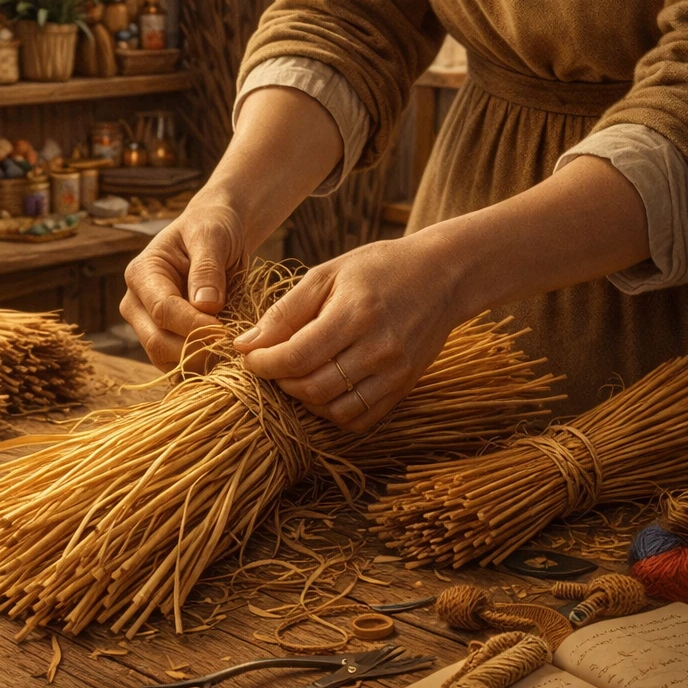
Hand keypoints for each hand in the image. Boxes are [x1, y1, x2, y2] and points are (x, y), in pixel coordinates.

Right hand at [121, 199, 247, 370]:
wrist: (218, 236)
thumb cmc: (213, 229)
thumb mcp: (212, 236)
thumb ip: (207, 268)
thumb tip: (206, 304)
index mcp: (142, 274)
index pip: (162, 311)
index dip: (194, 325)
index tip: (226, 331)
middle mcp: (137, 303)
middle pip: (157, 342)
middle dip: (197, 348)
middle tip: (233, 345)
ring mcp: (148, 325)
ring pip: (165, 360)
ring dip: (200, 362)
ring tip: (231, 350)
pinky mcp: (164, 341)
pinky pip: (178, 366)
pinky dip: (202, 367)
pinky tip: (225, 358)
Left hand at [233, 229, 464, 430]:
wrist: (442, 276)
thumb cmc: (378, 268)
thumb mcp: (326, 275)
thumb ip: (285, 312)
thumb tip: (246, 344)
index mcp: (355, 314)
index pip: (297, 356)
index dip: (264, 363)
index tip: (250, 356)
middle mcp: (379, 348)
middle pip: (313, 388)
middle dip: (280, 382)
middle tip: (271, 365)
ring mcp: (395, 373)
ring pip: (335, 410)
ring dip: (304, 400)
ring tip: (296, 376)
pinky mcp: (405, 387)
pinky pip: (360, 420)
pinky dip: (333, 413)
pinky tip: (324, 389)